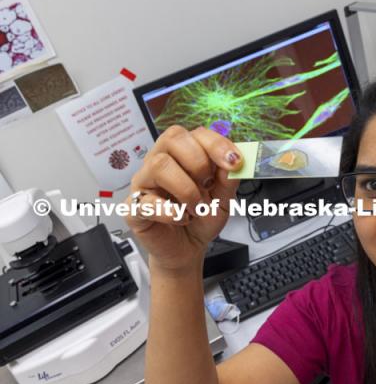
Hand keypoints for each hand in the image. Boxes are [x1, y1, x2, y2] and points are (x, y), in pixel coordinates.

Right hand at [124, 125, 242, 273]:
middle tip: (208, 186)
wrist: (188, 249)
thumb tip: (233, 161)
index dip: (217, 145)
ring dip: (186, 189)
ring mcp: (144, 183)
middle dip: (198, 162)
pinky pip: (145, 201)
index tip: (234, 162)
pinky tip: (182, 219)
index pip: (196, 134)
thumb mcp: (224, 198)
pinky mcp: (133, 207)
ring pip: (158, 165)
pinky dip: (170, 212)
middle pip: (172, 138)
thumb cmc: (201, 219)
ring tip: (196, 208)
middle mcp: (161, 162)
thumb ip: (228, 179)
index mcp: (183, 155)